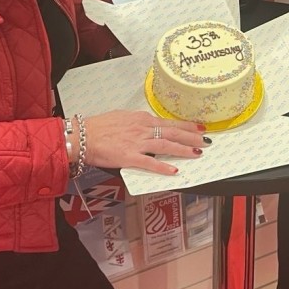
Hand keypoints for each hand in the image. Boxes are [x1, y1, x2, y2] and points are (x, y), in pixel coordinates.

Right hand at [83, 111, 206, 174]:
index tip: (199, 128)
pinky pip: (149, 162)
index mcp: (141, 118)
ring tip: (197, 153)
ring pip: (166, 145)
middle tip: (206, 141)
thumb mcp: (122, 117)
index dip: (187, 126)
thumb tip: (150, 126)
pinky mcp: (129, 157)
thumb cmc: (98, 126)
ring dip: (184, 150)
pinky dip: (163, 167)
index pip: (170, 122)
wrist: (82, 136)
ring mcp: (137, 143)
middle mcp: (142, 129)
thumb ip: (138, 122)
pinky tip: (174, 170)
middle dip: (192, 137)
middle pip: (173, 132)